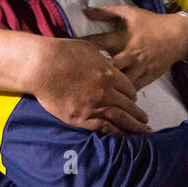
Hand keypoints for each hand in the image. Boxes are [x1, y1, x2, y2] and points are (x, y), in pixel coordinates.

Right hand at [29, 36, 148, 135]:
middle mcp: (105, 92)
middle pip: (128, 106)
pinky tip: (121, 137)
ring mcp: (93, 106)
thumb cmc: (62, 53)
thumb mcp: (89, 49)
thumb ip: (102, 59)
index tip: (135, 99)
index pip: (129, 88)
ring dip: (133, 126)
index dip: (133, 95)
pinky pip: (102, 128)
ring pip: (120, 119)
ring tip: (142, 132)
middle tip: (145, 121)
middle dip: (138, 114)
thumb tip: (107, 63)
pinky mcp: (80, 118)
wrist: (42, 66)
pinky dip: (114, 133)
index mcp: (109, 74)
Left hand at [83, 5, 187, 89]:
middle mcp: (130, 54)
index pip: (97, 42)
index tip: (68, 51)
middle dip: (92, 71)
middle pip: (106, 66)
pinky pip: (132, 89)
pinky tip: (110, 97)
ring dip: (106, 86)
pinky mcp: (147, 78)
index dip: (81, 46)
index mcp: (123, 37)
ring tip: (90, 90)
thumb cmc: (149, 23)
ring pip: (119, 82)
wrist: (176, 36)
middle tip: (76, 76)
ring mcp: (139, 68)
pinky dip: (121, 94)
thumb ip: (106, 12)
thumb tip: (85, 11)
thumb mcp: (129, 12)